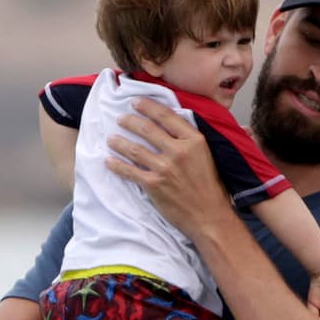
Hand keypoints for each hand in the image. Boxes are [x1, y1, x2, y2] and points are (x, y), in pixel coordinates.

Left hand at [105, 99, 227, 239]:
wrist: (210, 217)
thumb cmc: (211, 188)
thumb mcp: (208, 156)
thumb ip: (191, 140)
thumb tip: (175, 124)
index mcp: (194, 141)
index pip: (166, 116)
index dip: (148, 106)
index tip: (136, 102)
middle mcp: (179, 151)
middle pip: (147, 129)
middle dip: (130, 121)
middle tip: (121, 119)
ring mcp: (165, 168)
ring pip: (134, 149)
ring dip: (119, 142)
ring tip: (111, 138)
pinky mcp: (154, 185)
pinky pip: (129, 171)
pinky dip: (116, 165)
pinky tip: (108, 161)